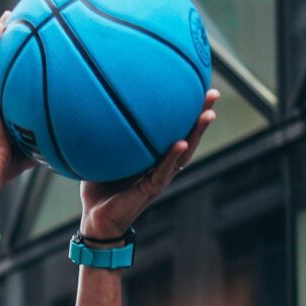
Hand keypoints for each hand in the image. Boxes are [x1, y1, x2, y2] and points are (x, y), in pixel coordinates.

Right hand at [0, 11, 36, 181]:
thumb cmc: (14, 161)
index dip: (13, 58)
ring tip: (9, 16)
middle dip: (6, 39)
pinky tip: (2, 27)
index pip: (5, 76)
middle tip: (19, 21)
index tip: (28, 43)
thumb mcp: (37, 139)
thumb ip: (51, 130)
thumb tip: (77, 129)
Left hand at [78, 89, 219, 237]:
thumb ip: (103, 137)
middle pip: (188, 136)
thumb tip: (92, 108)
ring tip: (208, 114)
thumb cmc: (99, 188)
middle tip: (212, 93)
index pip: (173, 129)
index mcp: (152, 157)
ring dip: (197, 133)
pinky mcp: (151, 189)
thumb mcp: (101, 156)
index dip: (185, 111)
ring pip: (184, 153)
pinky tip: (181, 143)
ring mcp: (159, 177)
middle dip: (201, 115)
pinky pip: (164, 171)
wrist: (96, 219)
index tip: (195, 87)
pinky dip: (173, 157)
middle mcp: (161, 165)